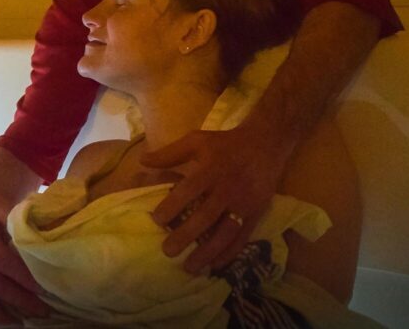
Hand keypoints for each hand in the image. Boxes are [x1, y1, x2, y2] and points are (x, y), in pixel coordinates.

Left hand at [140, 118, 289, 273]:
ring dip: (207, 252)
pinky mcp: (256, 214)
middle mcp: (228, 189)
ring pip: (225, 233)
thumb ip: (170, 153)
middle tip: (167, 251)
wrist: (266, 144)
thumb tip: (142, 160)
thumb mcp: (197, 140)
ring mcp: (244, 204)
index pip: (189, 190)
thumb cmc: (226, 143)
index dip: (173, 205)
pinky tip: (215, 265)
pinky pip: (243, 238)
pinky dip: (229, 253)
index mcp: (211, 169)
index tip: (157, 220)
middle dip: (186, 236)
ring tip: (189, 267)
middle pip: (206, 216)